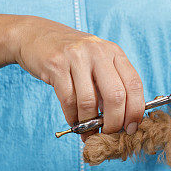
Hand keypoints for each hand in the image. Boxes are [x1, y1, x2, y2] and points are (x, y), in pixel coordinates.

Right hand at [9, 16, 144, 138]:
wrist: (35, 34)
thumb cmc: (71, 55)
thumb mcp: (96, 62)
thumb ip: (111, 84)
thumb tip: (123, 120)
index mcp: (114, 52)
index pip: (134, 85)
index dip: (135, 111)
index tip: (131, 128)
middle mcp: (98, 52)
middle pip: (116, 96)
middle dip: (114, 122)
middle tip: (109, 135)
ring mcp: (76, 57)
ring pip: (89, 101)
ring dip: (89, 124)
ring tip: (88, 133)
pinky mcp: (56, 65)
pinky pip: (68, 100)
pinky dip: (72, 117)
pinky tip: (73, 122)